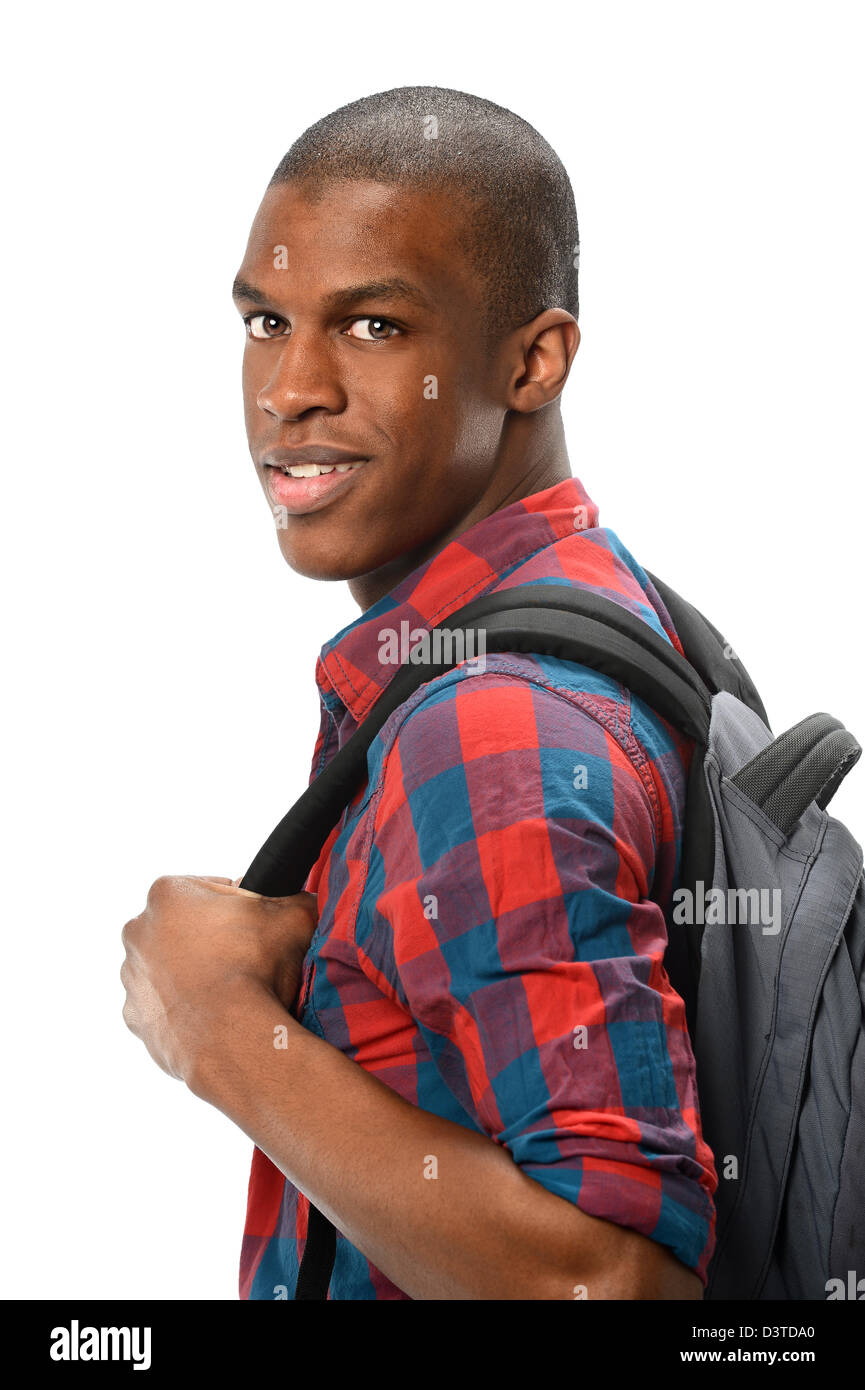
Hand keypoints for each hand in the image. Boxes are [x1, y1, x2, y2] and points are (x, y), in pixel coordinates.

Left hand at [121, 875, 317, 1082]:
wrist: (233, 1038)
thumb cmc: (256, 970)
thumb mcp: (295, 917)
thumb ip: (299, 899)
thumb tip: (305, 900)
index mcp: (168, 894)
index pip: (210, 889)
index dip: (239, 906)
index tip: (256, 926)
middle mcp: (138, 930)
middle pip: (183, 926)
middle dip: (210, 938)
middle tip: (246, 959)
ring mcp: (132, 976)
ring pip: (168, 966)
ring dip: (193, 973)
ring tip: (230, 991)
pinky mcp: (134, 1016)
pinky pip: (161, 1005)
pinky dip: (182, 1008)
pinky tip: (211, 1015)